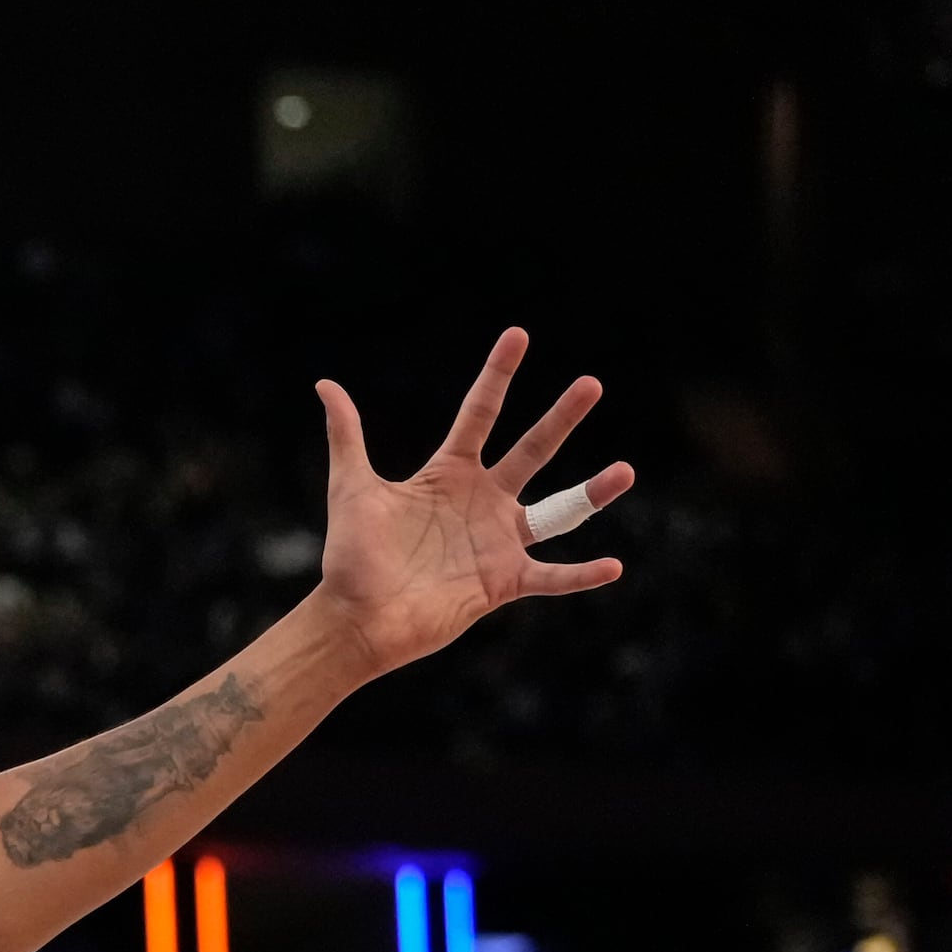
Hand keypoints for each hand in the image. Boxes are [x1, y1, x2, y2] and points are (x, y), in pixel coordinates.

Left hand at [311, 327, 634, 674]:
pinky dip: (580, 575)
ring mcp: (498, 541)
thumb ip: (347, 436)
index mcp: (449, 474)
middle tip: (591, 384)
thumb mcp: (351, 488)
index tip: (518, 335)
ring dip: (592, 493)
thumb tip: (325, 385)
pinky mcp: (503, 581)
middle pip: (531, 451)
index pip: (480, 414)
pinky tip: (613, 566)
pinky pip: (551, 576)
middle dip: (560, 418)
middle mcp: (482, 501)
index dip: (497, 376)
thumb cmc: (352, 556)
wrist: (357, 617)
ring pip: (557, 511)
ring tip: (626, 471)